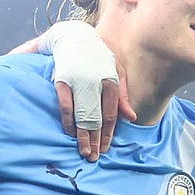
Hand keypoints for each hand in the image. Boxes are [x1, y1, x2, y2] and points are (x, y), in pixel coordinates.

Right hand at [13, 20, 135, 160]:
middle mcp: (95, 82)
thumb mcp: (117, 70)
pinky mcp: (62, 81)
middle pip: (96, 118)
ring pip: (81, 115)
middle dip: (95, 140)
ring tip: (83, 151)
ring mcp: (78, 82)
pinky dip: (68, 122)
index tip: (105, 149)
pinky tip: (70, 133)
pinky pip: (65, 107)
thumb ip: (123, 94)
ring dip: (82, 136)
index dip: (108, 134)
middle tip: (94, 157)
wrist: (74, 37)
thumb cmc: (99, 57)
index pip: (112, 114)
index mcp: (111, 80)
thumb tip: (132, 118)